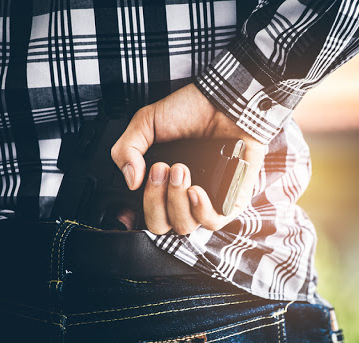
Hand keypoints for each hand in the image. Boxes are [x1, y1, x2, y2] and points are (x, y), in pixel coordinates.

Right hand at [111, 83, 265, 234]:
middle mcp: (183, 196)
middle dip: (155, 201)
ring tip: (181, 170)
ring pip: (185, 226)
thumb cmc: (191, 111)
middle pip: (162, 226)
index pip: (146, 215)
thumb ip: (127, 149)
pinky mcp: (231, 198)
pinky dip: (201, 211)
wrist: (223, 101)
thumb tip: (131, 181)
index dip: (135, 216)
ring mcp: (207, 199)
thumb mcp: (146, 123)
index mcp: (163, 184)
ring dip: (176, 201)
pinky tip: (196, 191)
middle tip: (163, 169)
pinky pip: (215, 222)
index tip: (133, 200)